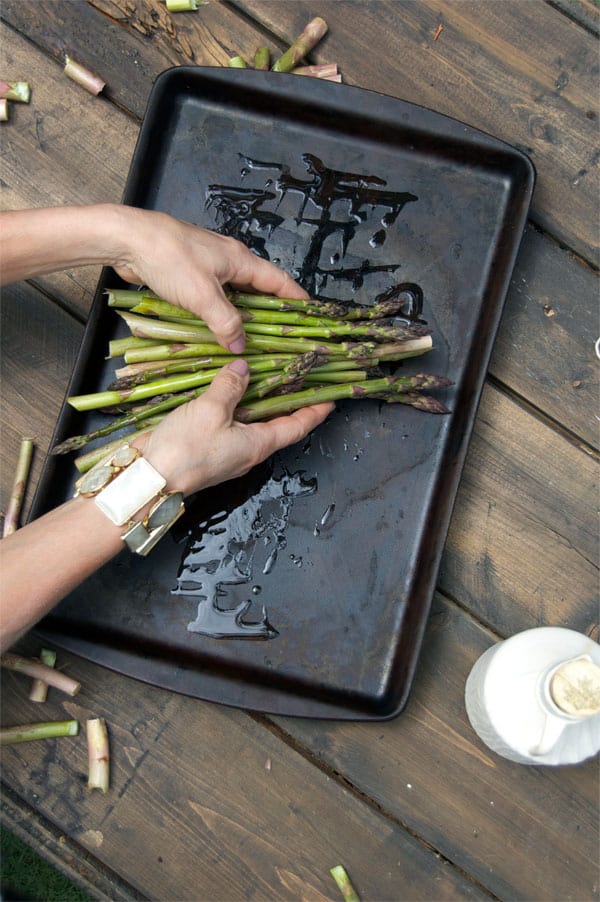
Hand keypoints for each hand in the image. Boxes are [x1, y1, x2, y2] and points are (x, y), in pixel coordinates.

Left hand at [112, 207, 307, 352]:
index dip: (296, 299)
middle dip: (269, 313)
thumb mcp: (203, 295)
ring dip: (240, 317)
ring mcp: (207, 267)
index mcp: (240, 260)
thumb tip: (240, 346)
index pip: (279, 282)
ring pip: (233, 296)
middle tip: (279, 338)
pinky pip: (211, 299)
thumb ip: (226, 323)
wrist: (128, 239)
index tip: (310, 315)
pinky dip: (216, 315)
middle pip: (258, 290)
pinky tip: (214, 332)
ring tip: (248, 341)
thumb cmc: (169, 258)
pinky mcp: (188, 275)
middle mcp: (228, 261)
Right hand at [135, 359, 333, 496]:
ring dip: (258, 400)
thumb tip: (243, 369)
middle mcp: (247, 451)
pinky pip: (228, 423)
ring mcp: (226, 451)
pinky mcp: (207, 447)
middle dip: (289, 402)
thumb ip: (229, 387)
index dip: (315, 411)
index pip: (297, 427)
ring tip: (265, 375)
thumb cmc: (184, 452)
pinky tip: (225, 388)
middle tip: (299, 379)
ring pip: (250, 422)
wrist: (148, 480)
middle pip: (277, 424)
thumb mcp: (210, 411)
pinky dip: (233, 404)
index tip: (331, 399)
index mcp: (257, 445)